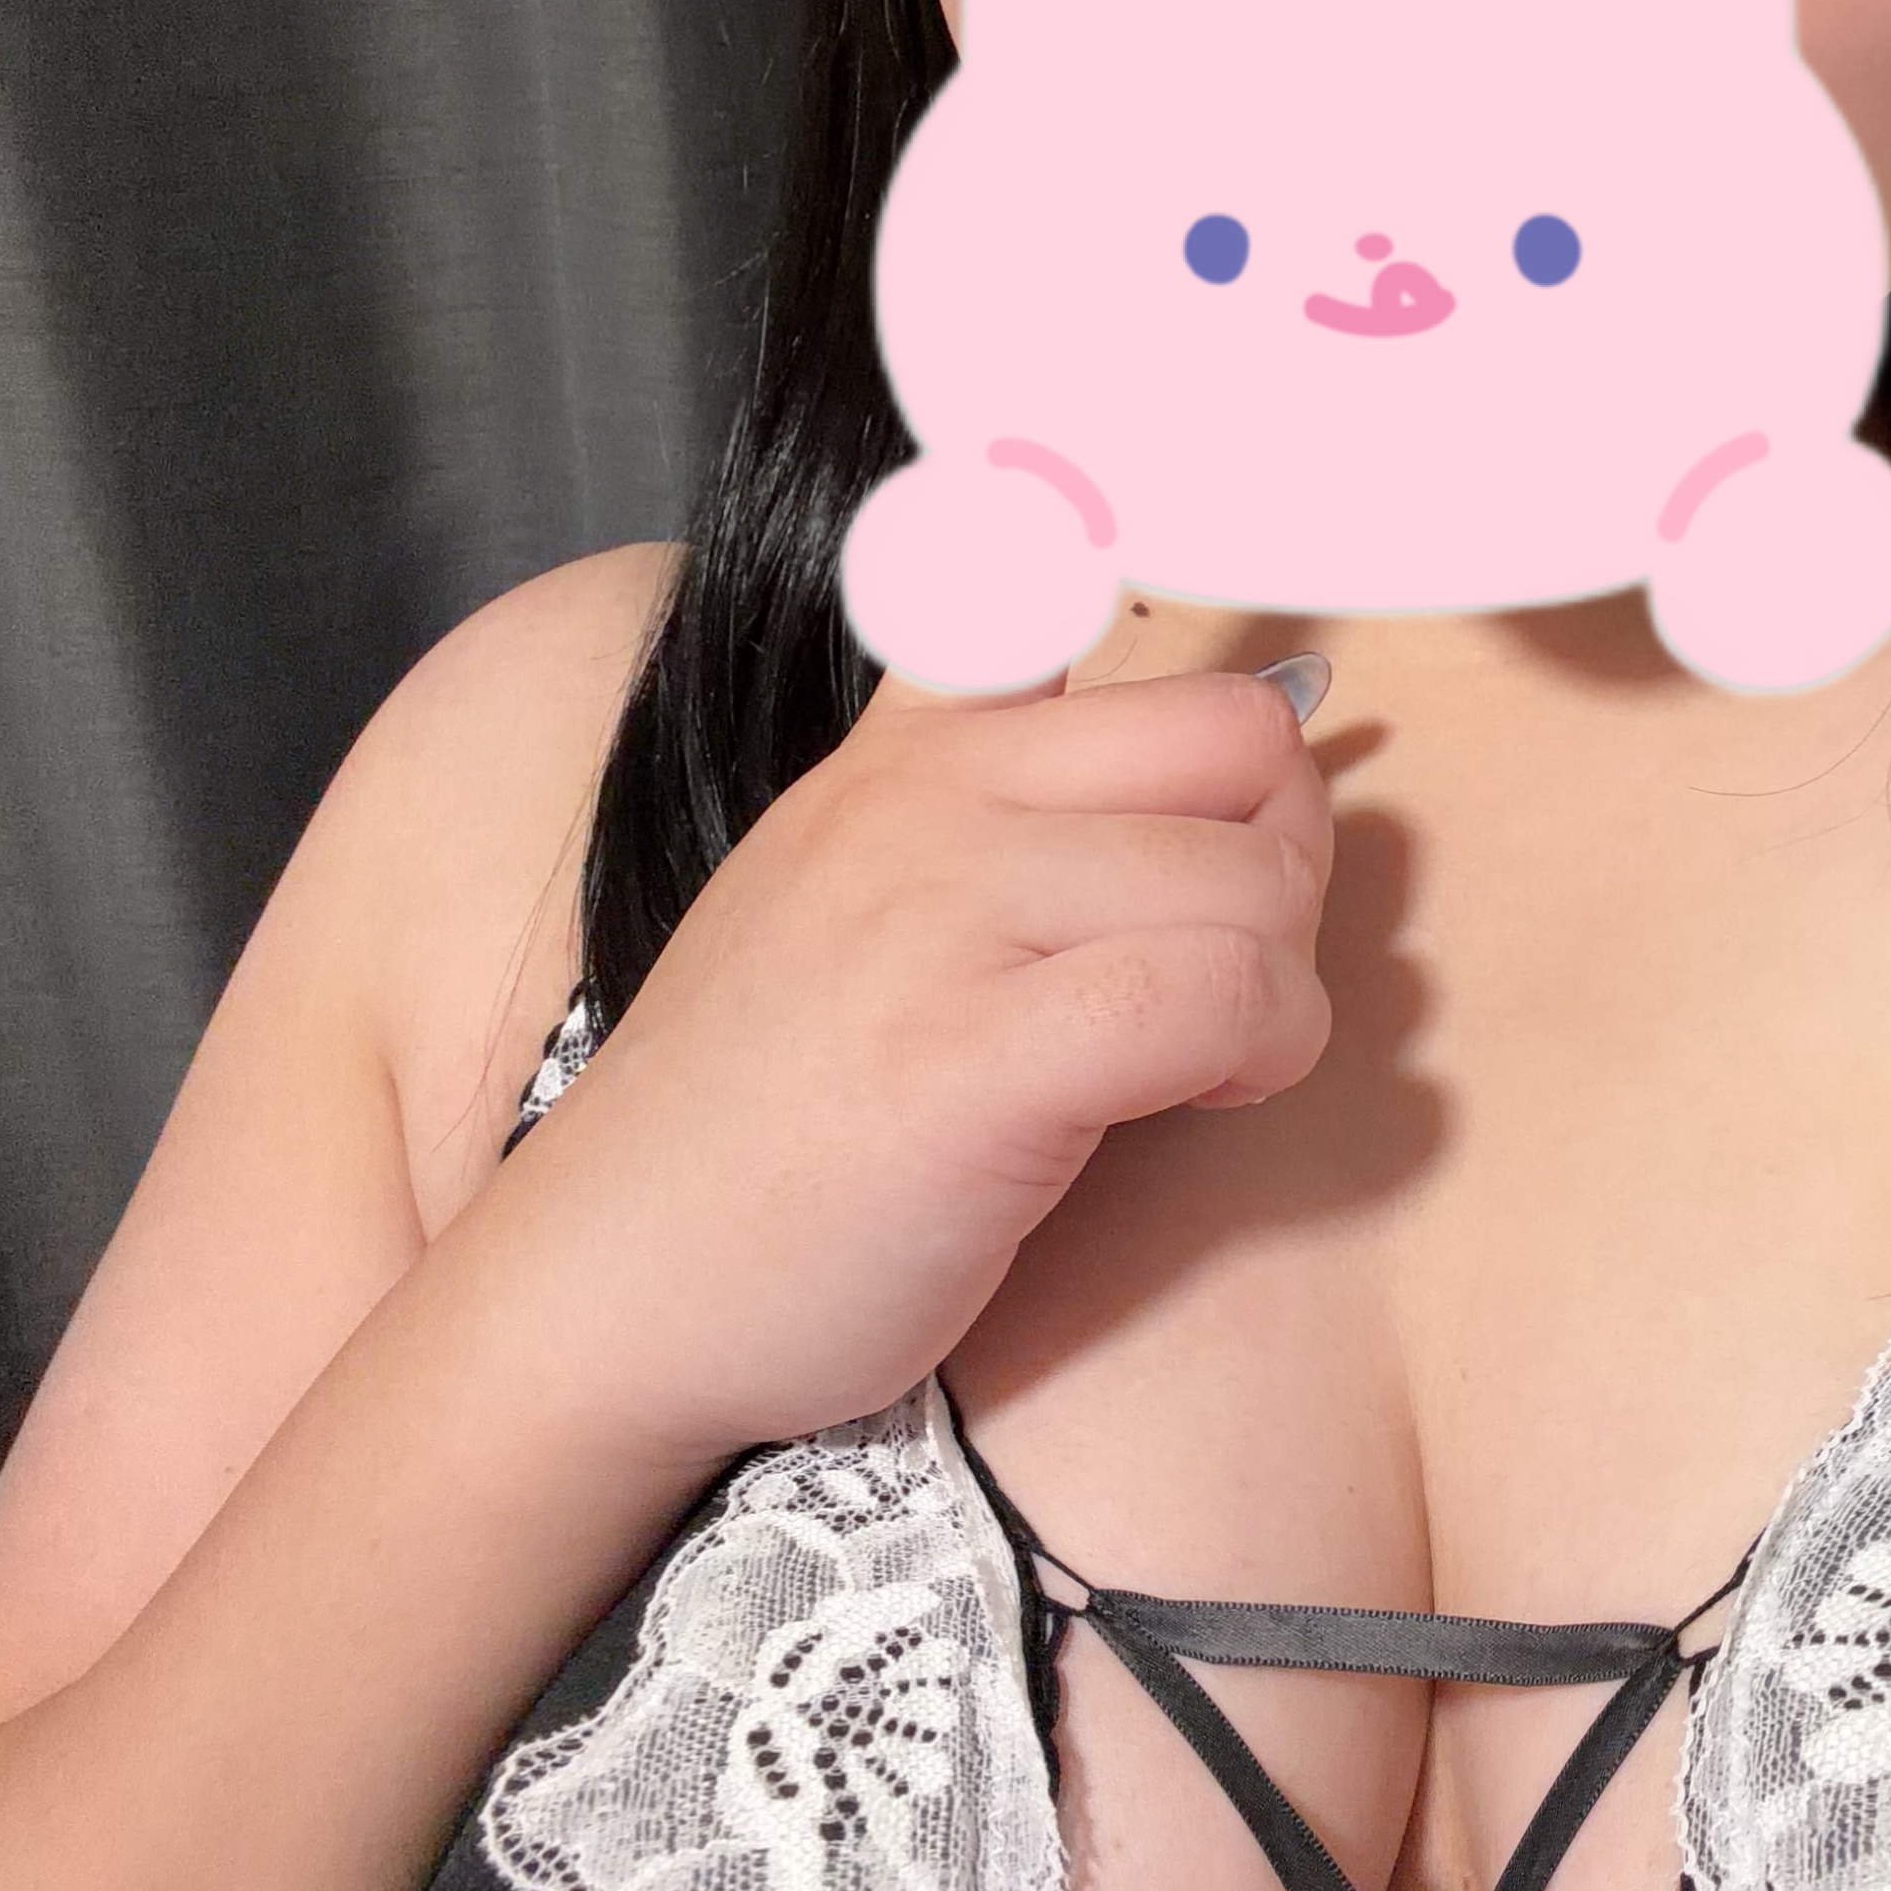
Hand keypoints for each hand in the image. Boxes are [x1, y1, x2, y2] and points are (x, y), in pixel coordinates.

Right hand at [471, 657, 1333, 1475]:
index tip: (1219, 819)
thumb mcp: (844, 898)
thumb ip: (982, 807)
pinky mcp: (977, 1057)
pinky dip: (1261, 1051)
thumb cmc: (759, 1125)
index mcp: (901, 753)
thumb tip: (1213, 738)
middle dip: (1284, 861)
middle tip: (1233, 970)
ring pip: (1249, 880)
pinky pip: (1220, 996)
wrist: (606, 1289)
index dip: (1210, 719)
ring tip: (1207, 1060)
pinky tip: (1204, 1099)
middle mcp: (922, 803)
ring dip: (1282, 985)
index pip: (1088, 601)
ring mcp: (941, 918)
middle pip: (1236, 744)